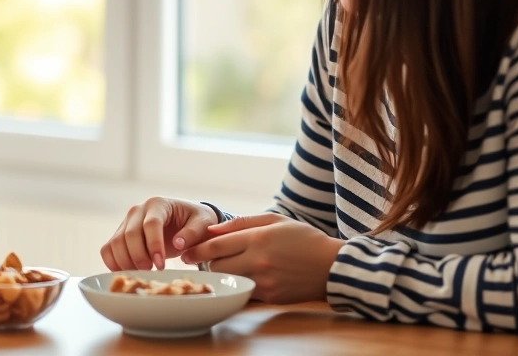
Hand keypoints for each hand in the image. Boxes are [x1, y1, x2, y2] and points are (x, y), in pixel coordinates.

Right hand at [100, 197, 219, 270]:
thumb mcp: (203, 224)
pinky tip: (128, 272)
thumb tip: (177, 243)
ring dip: (126, 262)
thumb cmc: (196, 221)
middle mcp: (138, 210)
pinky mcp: (120, 235)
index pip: (151, 224)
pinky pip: (108, 249)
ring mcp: (126, 222)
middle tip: (151, 272)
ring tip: (142, 273)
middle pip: (129, 234)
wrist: (186, 219)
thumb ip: (193, 233)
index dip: (154, 245)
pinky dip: (113, 263)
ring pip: (115, 243)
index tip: (161, 265)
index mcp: (158, 204)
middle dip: (139, 257)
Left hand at [181, 213, 344, 303]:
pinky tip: (238, 278)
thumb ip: (241, 223)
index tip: (185, 251)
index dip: (196, 249)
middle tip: (201, 259)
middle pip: (217, 266)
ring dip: (220, 274)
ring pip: (228, 280)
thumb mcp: (274, 220)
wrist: (332, 267)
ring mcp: (264, 281)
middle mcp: (259, 261)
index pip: (216, 245)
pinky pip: (244, 292)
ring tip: (220, 267)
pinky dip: (237, 285)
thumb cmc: (303, 238)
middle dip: (206, 262)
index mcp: (258, 238)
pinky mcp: (270, 297)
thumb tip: (212, 230)